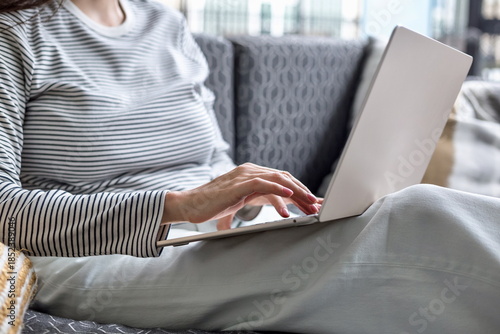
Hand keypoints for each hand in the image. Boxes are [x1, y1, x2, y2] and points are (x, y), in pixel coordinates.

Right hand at [162, 163, 319, 228]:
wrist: (190, 205)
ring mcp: (244, 175)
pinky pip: (262, 183)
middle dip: (302, 191)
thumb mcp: (240, 201)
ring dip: (296, 191)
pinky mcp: (238, 183)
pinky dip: (277, 188)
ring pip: (277, 179)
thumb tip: (278, 207)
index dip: (299, 190)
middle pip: (283, 178)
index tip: (312, 202)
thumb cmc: (212, 205)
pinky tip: (289, 195)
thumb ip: (257, 199)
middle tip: (316, 205)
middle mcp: (250, 171)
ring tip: (308, 203)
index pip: (281, 179)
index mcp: (252, 175)